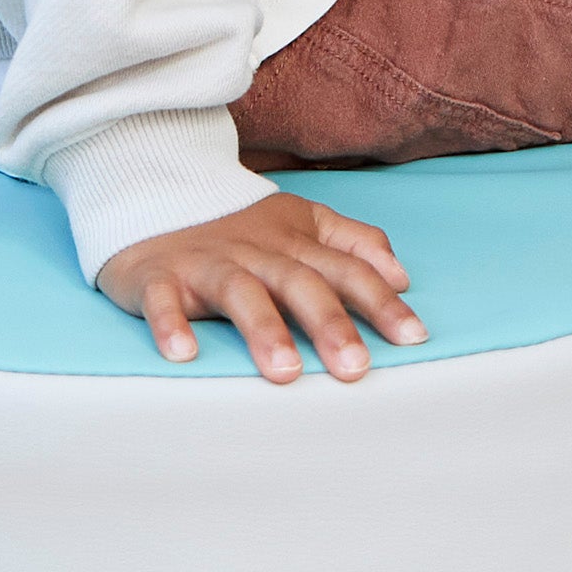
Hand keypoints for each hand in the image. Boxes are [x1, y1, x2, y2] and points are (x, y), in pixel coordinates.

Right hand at [98, 190, 426, 381]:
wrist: (156, 199)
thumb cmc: (240, 227)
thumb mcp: (304, 223)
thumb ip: (355, 244)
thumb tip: (401, 275)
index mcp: (295, 242)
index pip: (347, 270)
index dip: (381, 302)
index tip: (414, 337)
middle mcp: (257, 252)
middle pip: (299, 284)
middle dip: (330, 324)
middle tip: (356, 368)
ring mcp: (207, 263)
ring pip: (240, 293)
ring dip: (263, 330)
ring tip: (285, 373)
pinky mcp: (158, 277)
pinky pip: (162, 301)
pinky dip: (170, 324)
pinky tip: (183, 354)